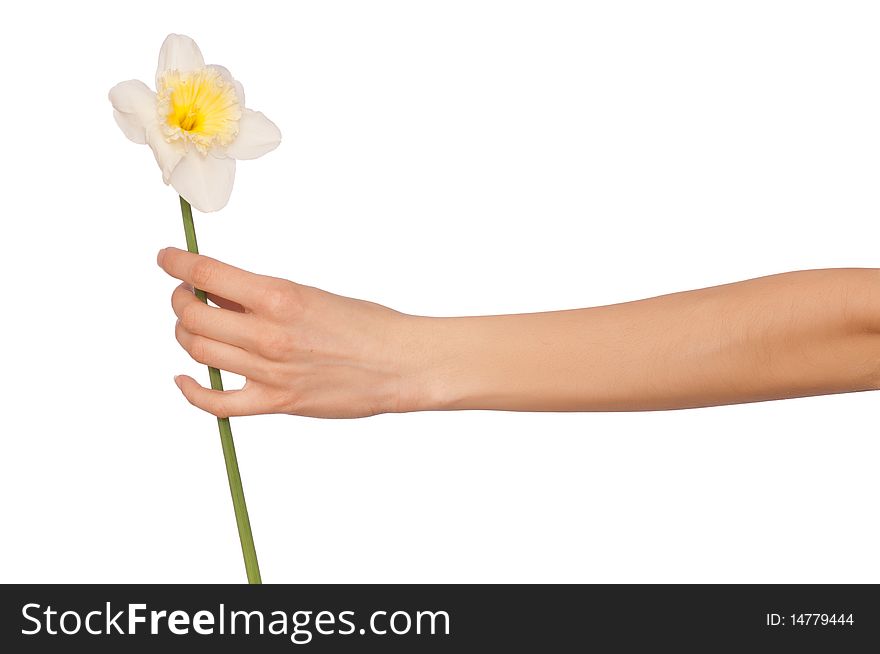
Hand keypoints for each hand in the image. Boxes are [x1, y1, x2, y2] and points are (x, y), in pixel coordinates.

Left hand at [157, 247, 430, 417]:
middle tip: (185, 295)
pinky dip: (192, 391)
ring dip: (186, 334)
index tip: (166, 258)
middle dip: (180, 300)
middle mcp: (268, 333)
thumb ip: (262, 295)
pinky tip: (186, 379)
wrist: (400, 363)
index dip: (176, 263)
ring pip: (197, 350)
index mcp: (279, 296)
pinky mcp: (276, 402)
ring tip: (194, 327)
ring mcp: (269, 371)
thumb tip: (218, 290)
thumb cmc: (366, 325)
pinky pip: (217, 402)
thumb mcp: (311, 295)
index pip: (206, 273)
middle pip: (192, 315)